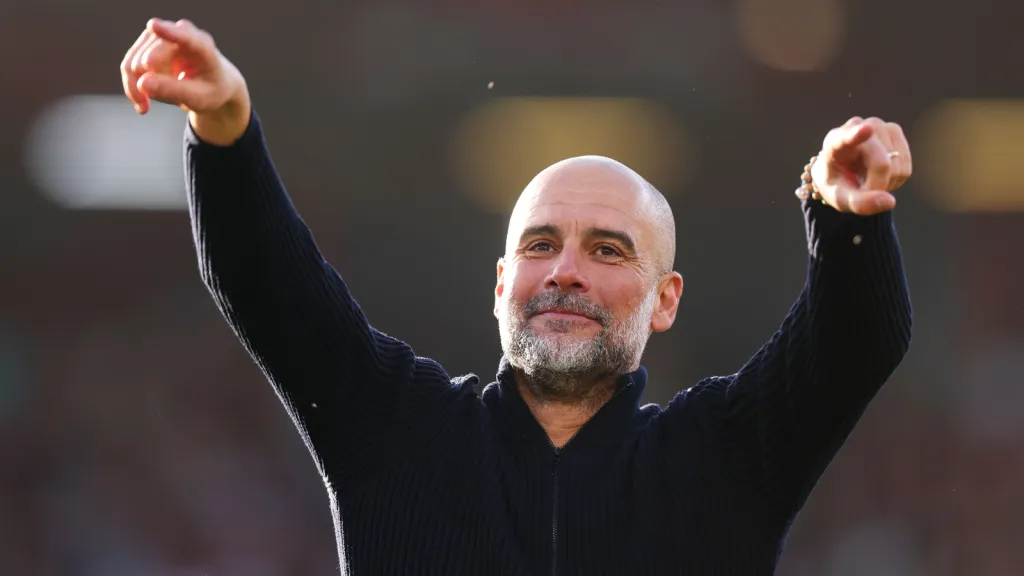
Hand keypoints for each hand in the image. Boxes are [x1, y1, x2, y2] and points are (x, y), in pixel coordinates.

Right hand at [120, 18, 250, 144]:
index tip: (154, 26)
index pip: (185, 37)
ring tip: (154, 103)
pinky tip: (143, 104)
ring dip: (140, 88)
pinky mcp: (145, 43)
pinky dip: (132, 88)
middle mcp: (179, 32)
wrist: (209, 85)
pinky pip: (128, 66)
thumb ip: (173, 90)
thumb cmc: (210, 90)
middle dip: (151, 86)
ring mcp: (160, 35)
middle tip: (161, 103)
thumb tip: (142, 83)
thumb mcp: (198, 98)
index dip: (169, 32)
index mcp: (203, 45)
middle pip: (149, 59)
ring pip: (133, 63)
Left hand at [810, 117, 912, 215]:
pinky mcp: (894, 131)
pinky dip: (895, 180)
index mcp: (834, 143)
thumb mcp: (840, 200)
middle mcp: (858, 127)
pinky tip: (880, 173)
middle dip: (876, 186)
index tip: (867, 129)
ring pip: (897, 168)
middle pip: (882, 165)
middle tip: (859, 187)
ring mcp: (879, 126)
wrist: (843, 172)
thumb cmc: (838, 184)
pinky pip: (906, 170)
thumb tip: (890, 202)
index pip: (846, 138)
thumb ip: (860, 204)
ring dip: (886, 183)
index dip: (857, 134)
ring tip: (867, 177)